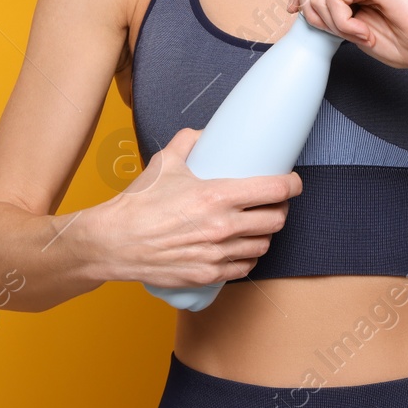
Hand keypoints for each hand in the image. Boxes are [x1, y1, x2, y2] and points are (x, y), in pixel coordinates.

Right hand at [104, 127, 301, 289]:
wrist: (114, 242)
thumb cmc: (138, 204)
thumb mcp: (165, 163)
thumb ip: (189, 142)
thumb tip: (205, 133)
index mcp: (217, 196)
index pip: (274, 190)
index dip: (291, 184)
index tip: (293, 182)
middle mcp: (222, 227)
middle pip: (275, 219)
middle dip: (281, 208)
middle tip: (274, 202)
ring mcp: (217, 254)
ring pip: (263, 245)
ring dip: (266, 233)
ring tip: (259, 225)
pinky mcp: (208, 274)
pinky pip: (244, 268)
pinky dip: (249, 257)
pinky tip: (243, 247)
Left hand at [290, 0, 407, 69]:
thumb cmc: (405, 41)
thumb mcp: (354, 30)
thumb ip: (331, 15)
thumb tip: (302, 5)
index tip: (296, 12)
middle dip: (312, 11)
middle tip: (341, 32)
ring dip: (334, 24)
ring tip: (360, 35)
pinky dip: (343, 23)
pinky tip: (363, 33)